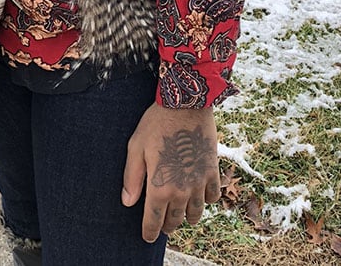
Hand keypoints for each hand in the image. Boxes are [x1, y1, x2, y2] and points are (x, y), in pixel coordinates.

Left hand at [122, 103, 219, 242]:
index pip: (153, 221)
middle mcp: (181, 190)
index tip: (147, 236)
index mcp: (159, 187)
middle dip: (166, 225)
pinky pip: (212, 197)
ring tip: (179, 212)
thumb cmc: (156, 123)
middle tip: (161, 224)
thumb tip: (127, 202)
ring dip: (185, 216)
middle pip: (174, 221)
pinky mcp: (213, 172)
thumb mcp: (136, 147)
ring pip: (194, 214)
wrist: (186, 104)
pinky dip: (205, 200)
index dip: (149, 232)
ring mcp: (199, 183)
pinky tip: (198, 194)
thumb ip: (132, 177)